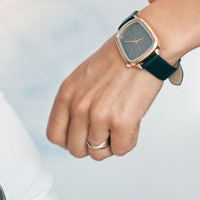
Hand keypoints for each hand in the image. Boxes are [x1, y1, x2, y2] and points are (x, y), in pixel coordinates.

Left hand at [47, 35, 164, 160]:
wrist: (144, 46)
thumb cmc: (118, 61)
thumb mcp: (82, 78)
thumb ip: (75, 103)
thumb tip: (76, 132)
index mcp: (65, 95)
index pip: (55, 136)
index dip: (70, 141)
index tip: (83, 136)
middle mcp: (78, 107)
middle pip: (76, 149)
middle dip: (91, 145)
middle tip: (106, 131)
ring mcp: (99, 116)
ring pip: (98, 153)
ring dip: (111, 143)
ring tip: (121, 125)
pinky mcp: (121, 122)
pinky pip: (121, 150)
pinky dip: (128, 141)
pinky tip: (133, 124)